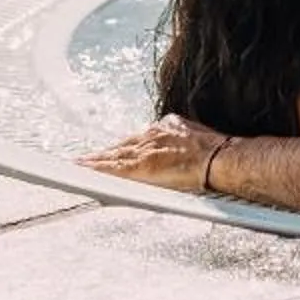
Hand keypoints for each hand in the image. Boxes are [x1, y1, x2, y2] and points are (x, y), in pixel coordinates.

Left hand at [83, 116, 227, 192]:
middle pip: (122, 146)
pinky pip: (114, 168)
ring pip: (114, 155)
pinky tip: (85, 171)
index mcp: (167, 127)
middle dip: (104, 154)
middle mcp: (153, 135)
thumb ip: (185, 143)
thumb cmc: (217, 152)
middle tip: (84, 159)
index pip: (139, 139)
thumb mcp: (198, 138)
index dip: (124, 148)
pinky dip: (97, 170)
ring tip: (78, 165)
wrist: (221, 158)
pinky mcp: (142, 166)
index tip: (113, 151)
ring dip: (95, 161)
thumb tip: (184, 151)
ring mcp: (146, 150)